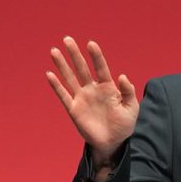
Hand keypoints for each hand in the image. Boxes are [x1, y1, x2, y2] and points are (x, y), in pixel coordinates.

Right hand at [46, 37, 138, 162]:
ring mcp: (82, 98)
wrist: (113, 142)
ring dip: (62, 65)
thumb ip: (128, 92)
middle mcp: (93, 89)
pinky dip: (56, 85)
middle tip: (67, 39)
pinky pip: (63, 95)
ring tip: (55, 50)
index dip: (96, 56)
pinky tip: (50, 74)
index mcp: (108, 87)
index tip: (91, 44)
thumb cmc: (124, 124)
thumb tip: (123, 76)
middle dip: (75, 54)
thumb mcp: (131, 108)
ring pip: (70, 78)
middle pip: (82, 68)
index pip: (101, 68)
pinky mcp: (74, 109)